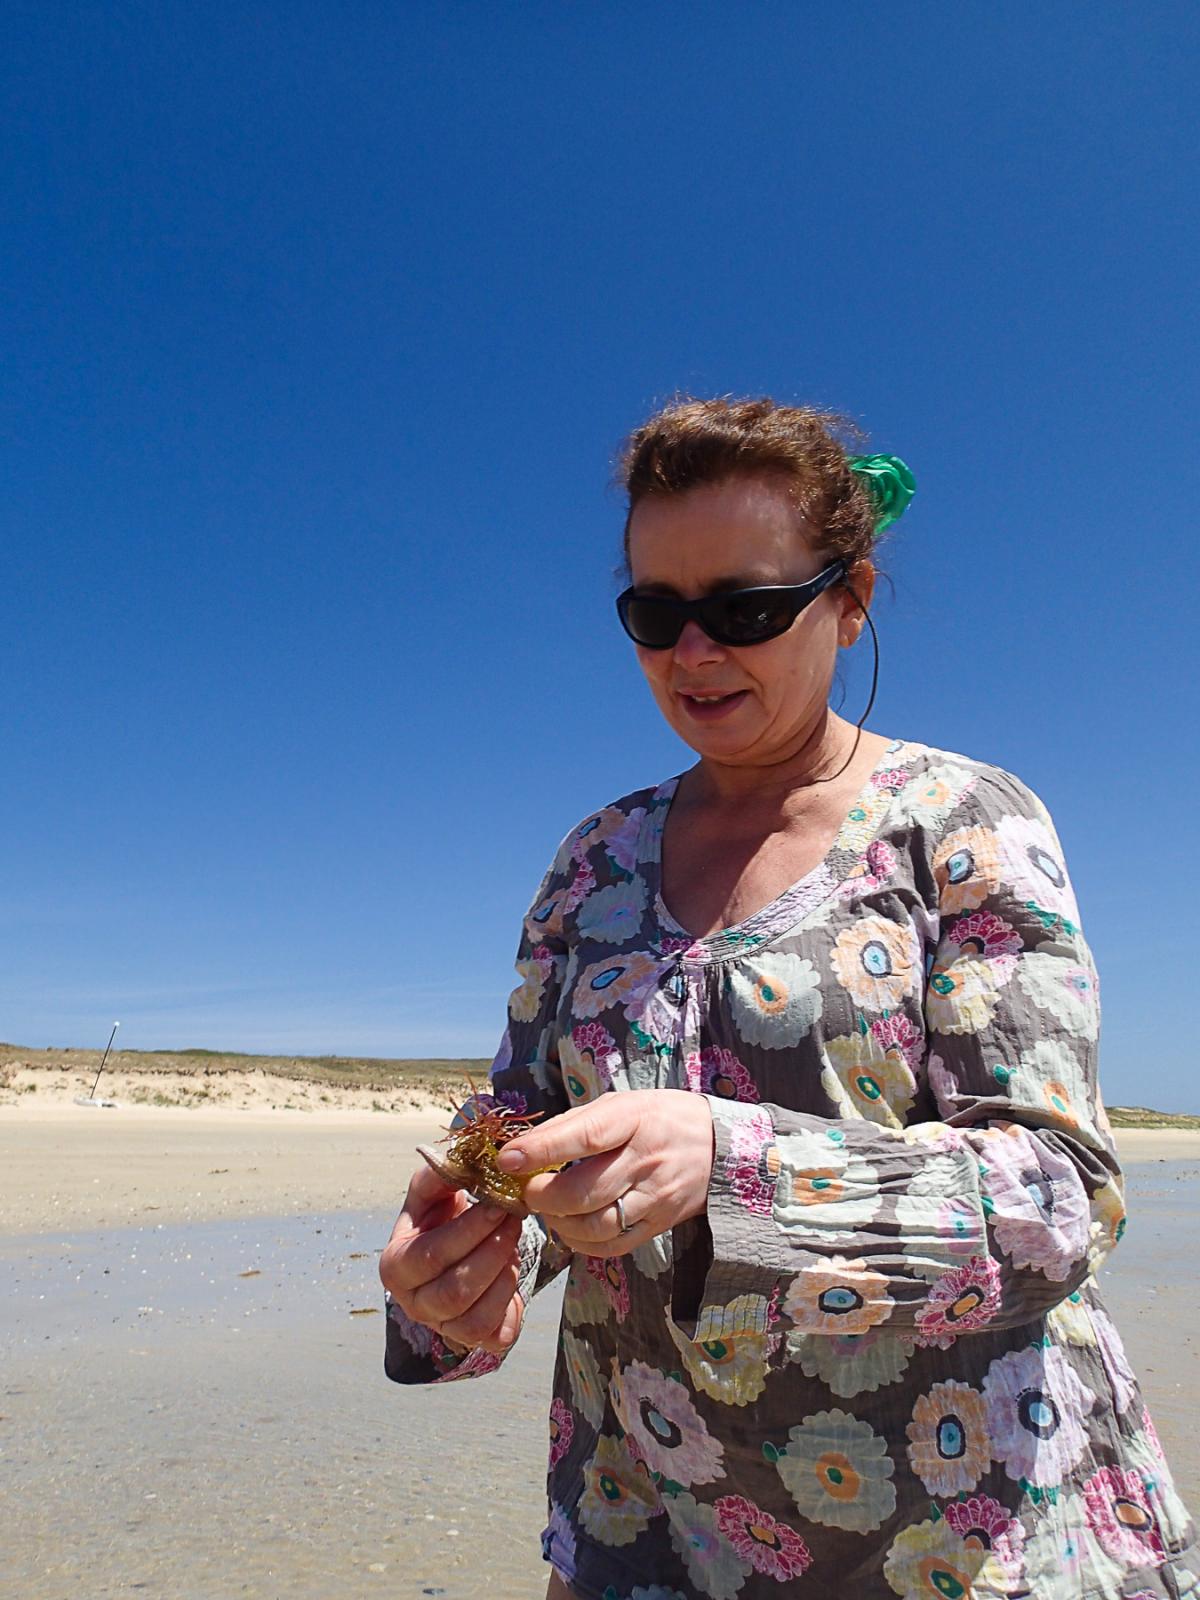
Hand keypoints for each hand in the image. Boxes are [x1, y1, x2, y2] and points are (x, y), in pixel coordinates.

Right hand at [379, 1163, 525, 1355]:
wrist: (452, 1245)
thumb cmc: (439, 1216)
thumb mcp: (432, 1189)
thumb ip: (440, 1173)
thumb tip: (460, 1162)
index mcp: (395, 1266)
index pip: (430, 1255)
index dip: (469, 1230)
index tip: (498, 1205)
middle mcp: (413, 1304)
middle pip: (454, 1291)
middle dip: (492, 1251)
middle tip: (514, 1220)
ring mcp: (442, 1326)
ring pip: (475, 1318)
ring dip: (503, 1276)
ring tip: (512, 1245)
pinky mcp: (473, 1339)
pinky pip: (495, 1335)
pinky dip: (511, 1305)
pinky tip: (510, 1272)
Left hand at [495, 1089, 714, 1256]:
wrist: (719, 1147)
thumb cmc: (658, 1118)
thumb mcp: (621, 1104)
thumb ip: (573, 1124)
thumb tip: (524, 1148)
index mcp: (634, 1118)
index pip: (585, 1136)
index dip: (542, 1150)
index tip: (508, 1159)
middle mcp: (647, 1159)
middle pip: (585, 1191)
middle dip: (543, 1197)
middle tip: (528, 1191)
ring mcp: (656, 1196)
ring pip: (596, 1225)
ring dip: (559, 1223)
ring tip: (548, 1209)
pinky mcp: (661, 1224)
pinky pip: (613, 1245)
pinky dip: (582, 1243)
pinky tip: (571, 1228)